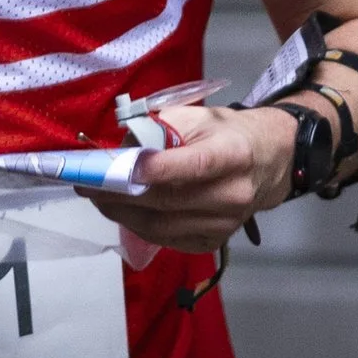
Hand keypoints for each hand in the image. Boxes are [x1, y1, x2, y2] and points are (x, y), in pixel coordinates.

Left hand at [87, 103, 292, 255]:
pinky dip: (139, 226)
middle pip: (167, 201)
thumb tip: (119, 149)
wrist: (268, 162)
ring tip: (99, 198)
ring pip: (161, 226)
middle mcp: (232, 194)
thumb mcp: (198, 116)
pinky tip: (124, 211)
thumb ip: (159, 128)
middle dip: (120, 195)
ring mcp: (224, 223)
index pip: (191, 166)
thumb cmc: (228, 134)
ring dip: (122, 214)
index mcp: (232, 155)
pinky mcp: (213, 241)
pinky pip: (166, 239)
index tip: (115, 168)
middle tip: (88, 185)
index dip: (152, 170)